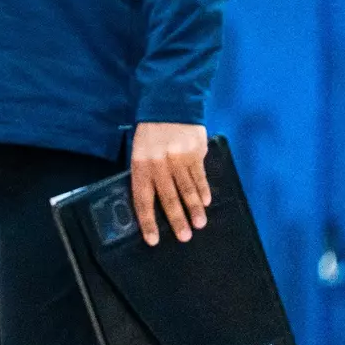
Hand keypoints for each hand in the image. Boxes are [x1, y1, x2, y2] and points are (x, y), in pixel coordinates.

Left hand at [130, 122, 211, 245]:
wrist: (169, 105)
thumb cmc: (150, 133)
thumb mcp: (139, 150)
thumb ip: (146, 173)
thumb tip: (152, 201)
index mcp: (140, 164)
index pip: (142, 198)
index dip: (147, 220)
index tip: (152, 240)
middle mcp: (159, 164)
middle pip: (167, 197)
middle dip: (176, 220)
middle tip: (184, 238)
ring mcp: (178, 158)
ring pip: (187, 189)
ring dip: (193, 209)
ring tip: (199, 225)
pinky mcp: (195, 153)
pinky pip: (199, 176)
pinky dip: (203, 191)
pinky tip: (205, 202)